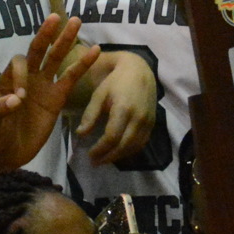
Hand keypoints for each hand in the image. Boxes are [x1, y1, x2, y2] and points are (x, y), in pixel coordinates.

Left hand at [0, 14, 98, 171]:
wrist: (6, 155)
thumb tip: (16, 99)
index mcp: (8, 80)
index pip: (19, 64)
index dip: (21, 75)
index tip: (20, 98)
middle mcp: (27, 78)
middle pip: (38, 51)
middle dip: (46, 35)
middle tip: (56, 17)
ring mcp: (43, 87)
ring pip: (55, 59)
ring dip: (64, 41)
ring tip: (76, 22)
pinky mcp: (57, 99)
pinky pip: (71, 79)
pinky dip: (82, 65)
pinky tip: (95, 50)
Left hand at [75, 51, 156, 165]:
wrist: (139, 71)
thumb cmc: (115, 82)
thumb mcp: (99, 94)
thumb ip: (90, 115)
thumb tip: (80, 134)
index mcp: (123, 108)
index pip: (112, 136)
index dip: (100, 149)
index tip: (89, 154)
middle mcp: (138, 117)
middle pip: (123, 145)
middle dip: (108, 156)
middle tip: (95, 162)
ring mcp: (148, 121)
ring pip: (134, 147)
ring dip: (118, 156)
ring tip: (104, 160)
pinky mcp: (152, 123)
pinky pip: (142, 143)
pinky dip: (129, 151)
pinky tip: (118, 152)